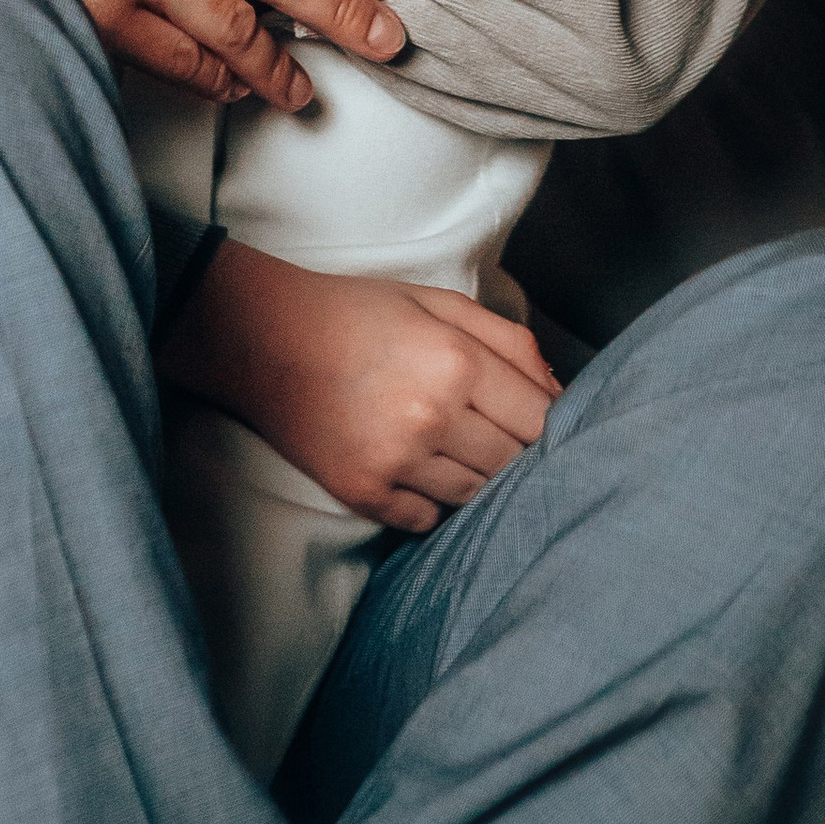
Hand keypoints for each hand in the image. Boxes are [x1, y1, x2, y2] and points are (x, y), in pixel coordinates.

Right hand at [162, 243, 557, 531]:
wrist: (262, 337)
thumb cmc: (357, 314)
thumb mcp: (437, 302)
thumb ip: (509, 342)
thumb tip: (562, 394)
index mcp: (456, 361)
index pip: (541, 421)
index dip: (551, 426)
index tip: (538, 424)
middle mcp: (432, 416)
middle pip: (513, 465)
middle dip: (516, 455)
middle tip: (493, 435)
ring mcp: (397, 461)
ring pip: (475, 498)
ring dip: (476, 480)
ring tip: (452, 448)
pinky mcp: (365, 492)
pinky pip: (427, 521)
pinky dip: (431, 504)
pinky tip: (416, 470)